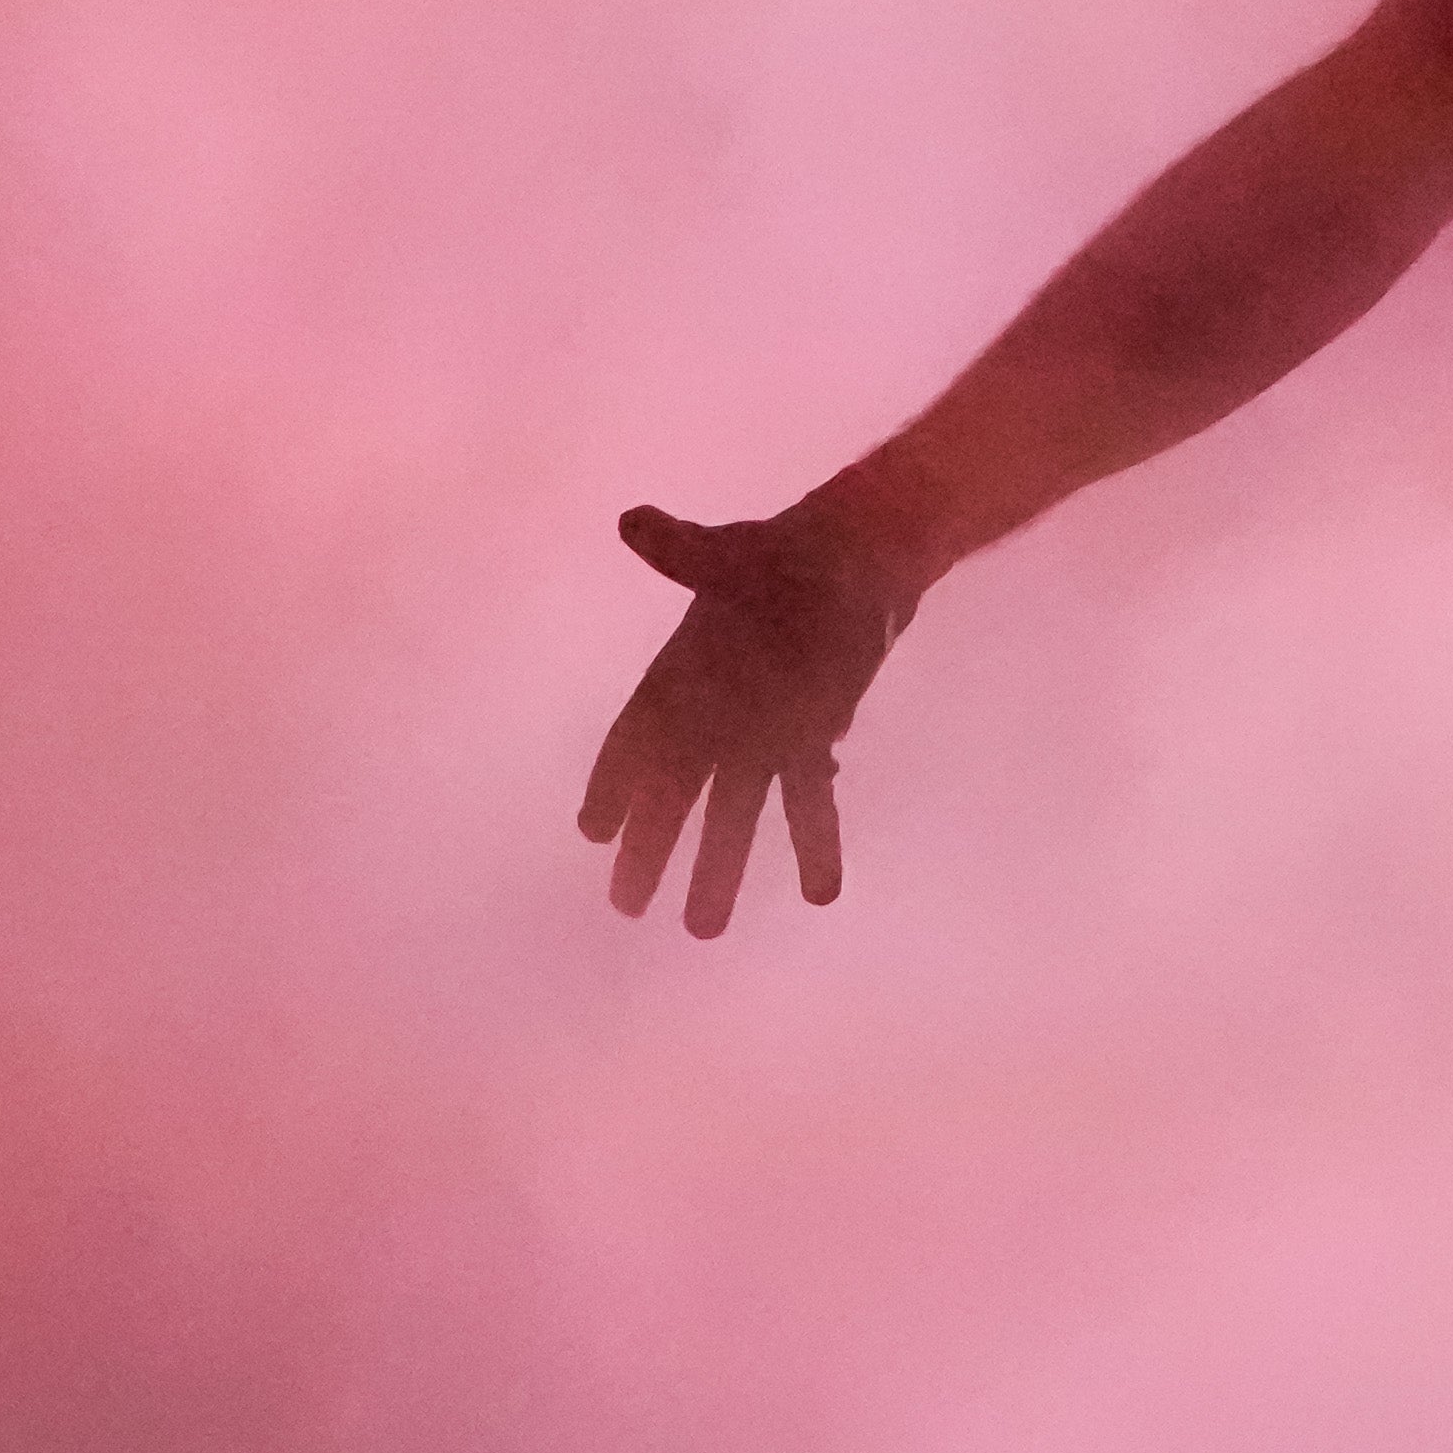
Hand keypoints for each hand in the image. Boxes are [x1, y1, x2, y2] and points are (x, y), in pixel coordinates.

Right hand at [580, 499, 912, 932]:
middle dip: (652, 846)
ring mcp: (763, 731)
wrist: (861, 557)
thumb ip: (685, 552)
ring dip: (723, 866)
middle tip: (629, 906)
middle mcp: (714, 711)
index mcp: (680, 672)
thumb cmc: (786, 551)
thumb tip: (634, 524)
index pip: (636, 736)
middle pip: (677, 790)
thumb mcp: (733, 553)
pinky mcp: (812, 737)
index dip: (613, 783)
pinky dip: (816, 843)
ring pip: (737, 810)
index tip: (592, 833)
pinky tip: (821, 893)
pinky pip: (810, 800)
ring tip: (705, 929)